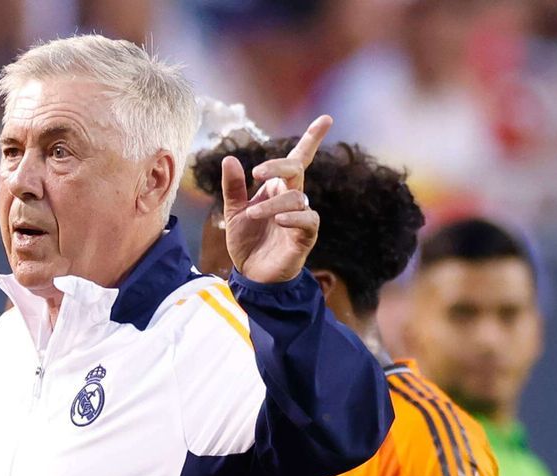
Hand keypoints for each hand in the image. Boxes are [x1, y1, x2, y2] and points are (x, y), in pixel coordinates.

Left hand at [222, 114, 330, 283]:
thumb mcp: (234, 212)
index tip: (326, 119)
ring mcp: (300, 217)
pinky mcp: (305, 237)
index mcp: (277, 188)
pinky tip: (278, 219)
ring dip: (273, 203)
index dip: (312, 139)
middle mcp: (292, 198)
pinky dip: (292, 217)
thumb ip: (233, 188)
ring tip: (252, 215)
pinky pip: (307, 221)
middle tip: (257, 172)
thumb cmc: (247, 242)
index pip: (297, 159)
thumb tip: (230, 159)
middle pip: (296, 170)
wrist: (251, 275)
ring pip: (296, 197)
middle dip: (279, 166)